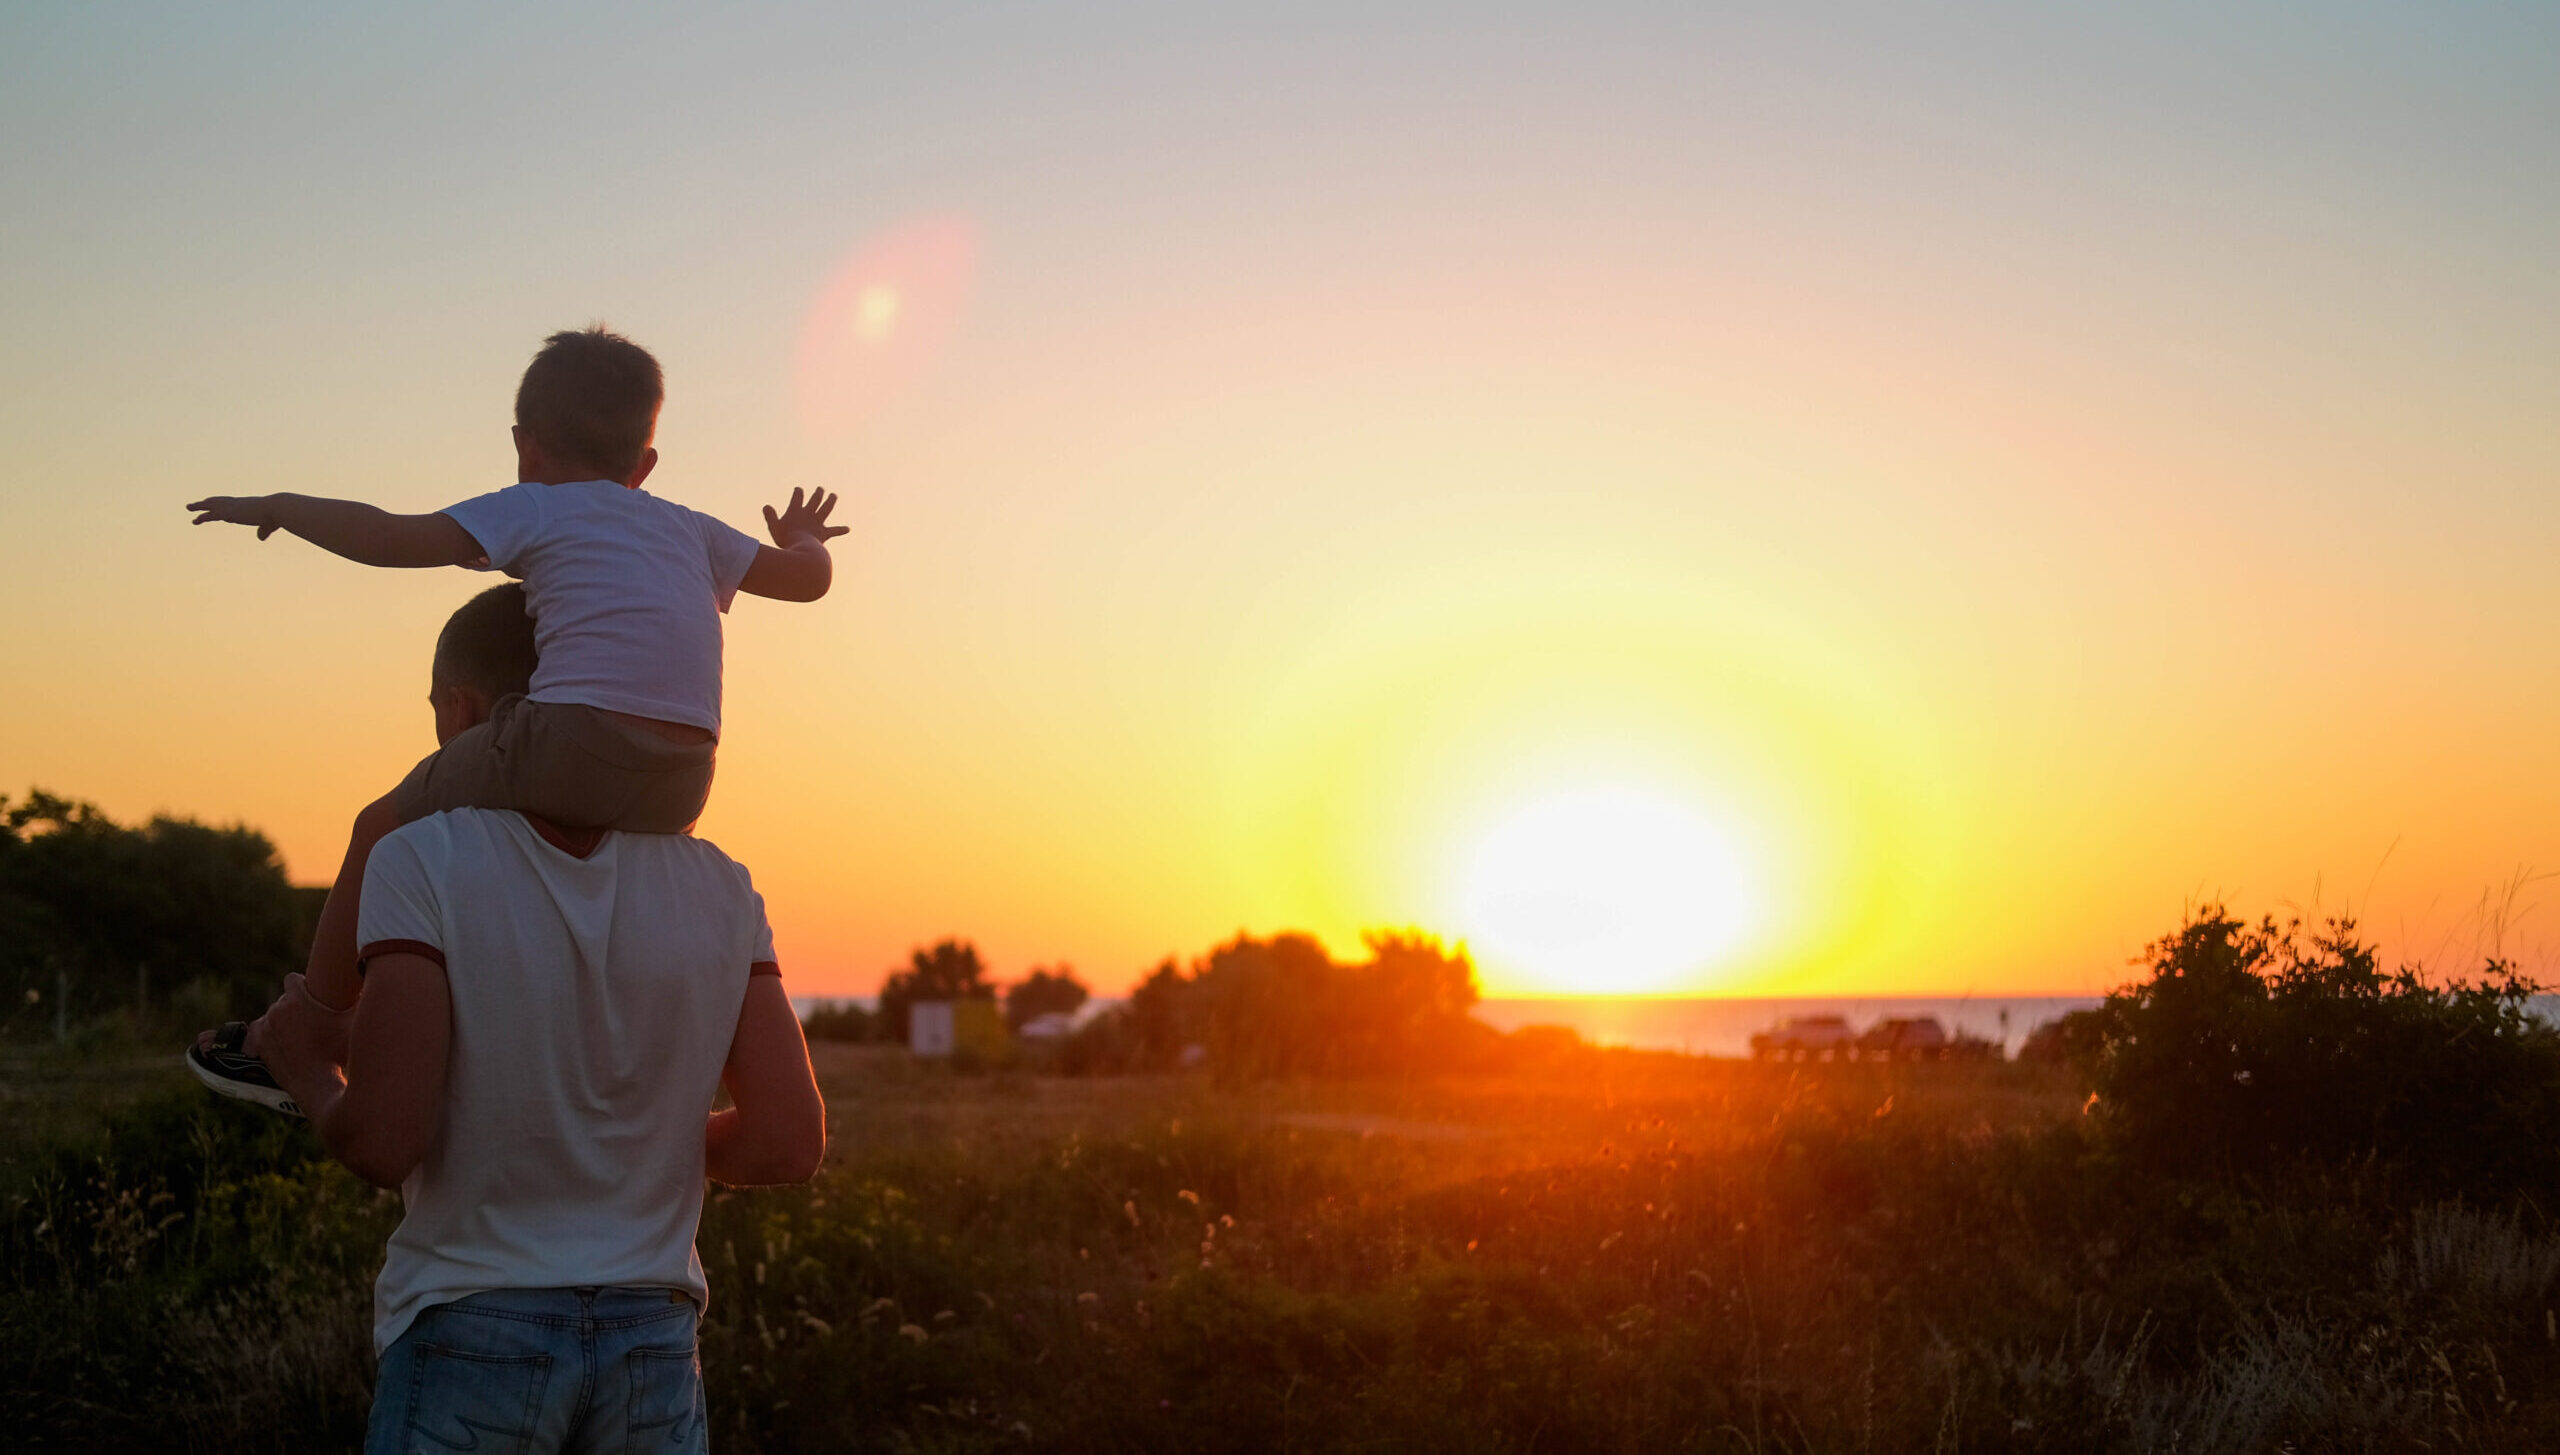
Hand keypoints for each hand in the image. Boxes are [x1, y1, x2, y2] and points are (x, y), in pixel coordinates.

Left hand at [188, 494, 284, 538]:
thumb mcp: (269, 525)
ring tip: (188, 507)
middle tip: (197, 504)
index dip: (222, 505)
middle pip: (218, 501)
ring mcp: (232, 507)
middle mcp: (237, 503)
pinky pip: (211, 515)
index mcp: (246, 504)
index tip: (215, 506)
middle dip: (207, 502)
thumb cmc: (276, 515)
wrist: (276, 508)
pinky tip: (195, 520)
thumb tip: (260, 538)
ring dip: (199, 506)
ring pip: (211, 505)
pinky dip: (202, 517)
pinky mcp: (229, 513)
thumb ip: (263, 531)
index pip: (230, 504)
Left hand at [246, 973, 354, 1097]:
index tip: (313, 994)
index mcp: (297, 1000)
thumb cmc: (338, 1053)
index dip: (303, 984)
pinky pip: (258, 1030)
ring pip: (272, 1015)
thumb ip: (362, 1000)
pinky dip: (266, 1032)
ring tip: (300, 1032)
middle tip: (313, 1018)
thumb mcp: (355, 1022)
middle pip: (283, 999)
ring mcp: (266, 1029)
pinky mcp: (259, 1046)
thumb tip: (375, 985)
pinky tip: (278, 1038)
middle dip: (296, 1005)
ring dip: (282, 1019)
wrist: (318, 1085)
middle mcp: (277, 1011)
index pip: (292, 979)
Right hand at [762, 487, 847, 549]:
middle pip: (815, 499)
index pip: (798, 496)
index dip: (798, 492)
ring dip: (831, 501)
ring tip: (834, 495)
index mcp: (796, 511)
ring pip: (826, 508)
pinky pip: (834, 531)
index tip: (799, 489)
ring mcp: (818, 523)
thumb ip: (770, 516)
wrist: (801, 548)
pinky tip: (848, 529)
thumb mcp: (773, 526)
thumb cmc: (785, 539)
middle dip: (818, 493)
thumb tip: (766, 506)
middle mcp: (809, 514)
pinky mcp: (824, 533)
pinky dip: (841, 530)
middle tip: (820, 489)